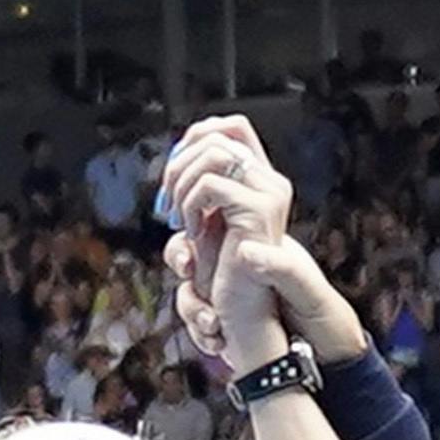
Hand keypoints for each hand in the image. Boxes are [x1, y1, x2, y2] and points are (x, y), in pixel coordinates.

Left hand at [158, 114, 294, 263]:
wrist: (241, 312)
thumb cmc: (220, 272)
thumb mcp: (205, 220)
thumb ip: (198, 188)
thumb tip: (178, 159)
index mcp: (261, 180)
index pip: (233, 127)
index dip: (197, 135)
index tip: (175, 170)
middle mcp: (271, 182)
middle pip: (216, 136)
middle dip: (179, 164)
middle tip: (167, 202)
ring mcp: (269, 195)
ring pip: (213, 154)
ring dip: (183, 184)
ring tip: (179, 219)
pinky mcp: (259, 211)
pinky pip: (210, 184)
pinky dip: (190, 206)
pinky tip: (193, 233)